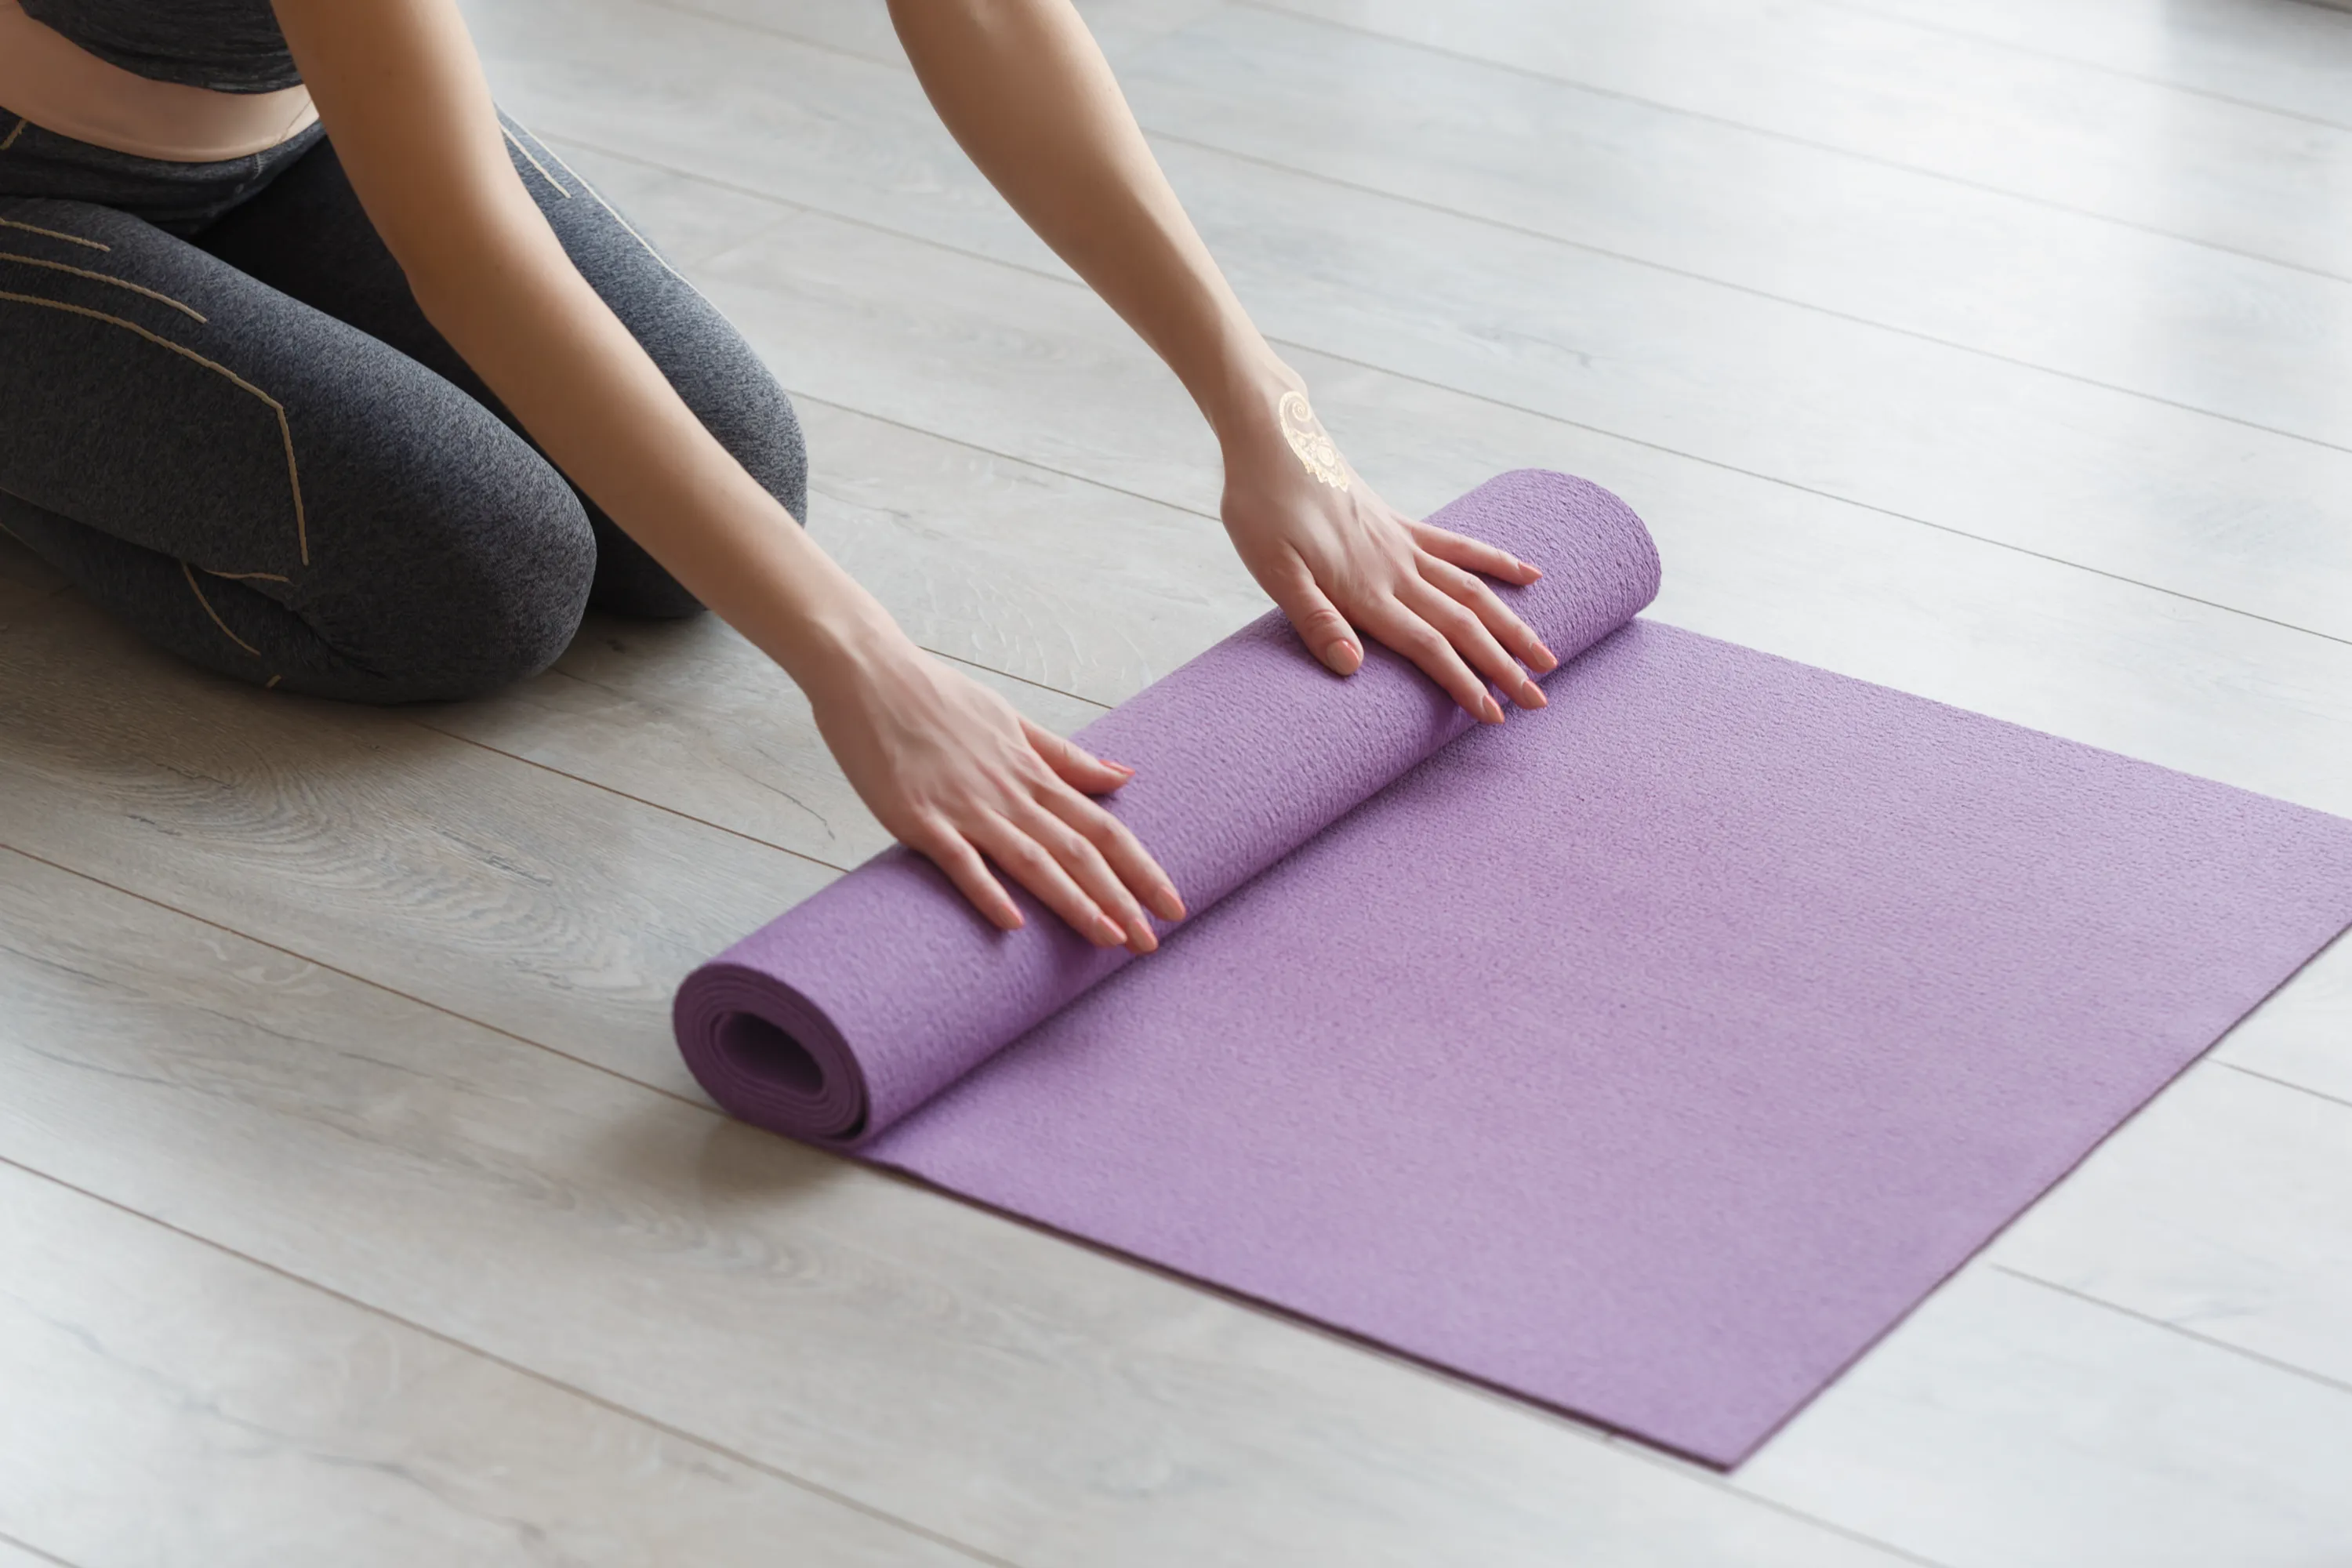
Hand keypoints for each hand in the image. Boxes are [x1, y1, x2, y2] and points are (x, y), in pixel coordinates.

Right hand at [804, 624, 1184, 950]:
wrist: (869, 672)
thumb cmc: (938, 697)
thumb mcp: (1013, 721)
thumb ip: (1066, 756)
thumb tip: (1125, 774)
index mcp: (1033, 772)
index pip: (1103, 827)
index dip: (1141, 869)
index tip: (1174, 905)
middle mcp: (1009, 792)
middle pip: (1078, 851)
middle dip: (1120, 899)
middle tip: (1152, 943)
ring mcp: (965, 806)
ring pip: (1032, 859)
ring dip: (1073, 900)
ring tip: (1108, 938)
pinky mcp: (918, 817)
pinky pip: (959, 860)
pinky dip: (987, 889)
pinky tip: (1012, 922)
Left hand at [1217, 368, 1557, 720]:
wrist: (1272, 439)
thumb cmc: (1261, 508)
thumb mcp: (1272, 571)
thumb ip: (1314, 619)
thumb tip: (1351, 667)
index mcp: (1365, 590)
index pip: (1428, 647)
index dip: (1464, 684)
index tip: (1495, 717)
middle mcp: (1395, 570)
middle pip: (1464, 624)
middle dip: (1504, 666)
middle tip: (1540, 702)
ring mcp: (1403, 545)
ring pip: (1473, 591)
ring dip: (1512, 625)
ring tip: (1547, 655)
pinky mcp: (1401, 524)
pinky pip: (1460, 546)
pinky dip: (1497, 562)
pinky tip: (1530, 575)